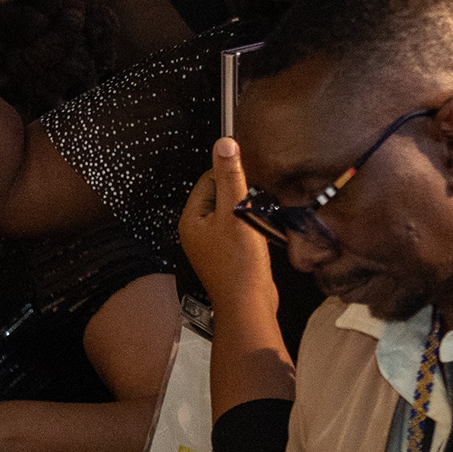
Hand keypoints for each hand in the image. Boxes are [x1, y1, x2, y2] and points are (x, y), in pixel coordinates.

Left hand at [180, 136, 275, 318]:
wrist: (249, 306)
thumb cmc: (240, 265)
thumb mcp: (235, 213)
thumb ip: (230, 177)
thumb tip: (224, 145)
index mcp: (191, 218)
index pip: (208, 180)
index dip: (229, 174)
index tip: (249, 174)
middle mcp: (197, 231)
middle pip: (219, 196)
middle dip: (239, 194)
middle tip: (256, 199)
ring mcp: (211, 245)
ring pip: (231, 214)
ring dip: (247, 212)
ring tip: (258, 218)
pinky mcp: (227, 256)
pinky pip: (238, 231)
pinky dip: (250, 228)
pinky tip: (261, 233)